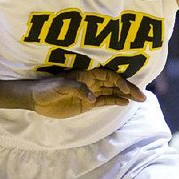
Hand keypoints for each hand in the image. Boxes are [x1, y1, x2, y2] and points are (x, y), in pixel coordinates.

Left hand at [29, 68, 145, 118]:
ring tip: (139, 100)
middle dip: (129, 89)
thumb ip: (78, 89)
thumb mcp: (61, 86)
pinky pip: (104, 101)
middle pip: (114, 84)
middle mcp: (91, 82)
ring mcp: (90, 93)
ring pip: (112, 92)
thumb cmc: (47, 88)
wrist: (36, 99)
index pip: (108, 76)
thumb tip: (93, 98)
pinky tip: (124, 103)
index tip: (128, 90)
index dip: (119, 82)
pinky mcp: (87, 104)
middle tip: (142, 97)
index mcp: (86, 74)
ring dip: (125, 95)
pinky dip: (114, 101)